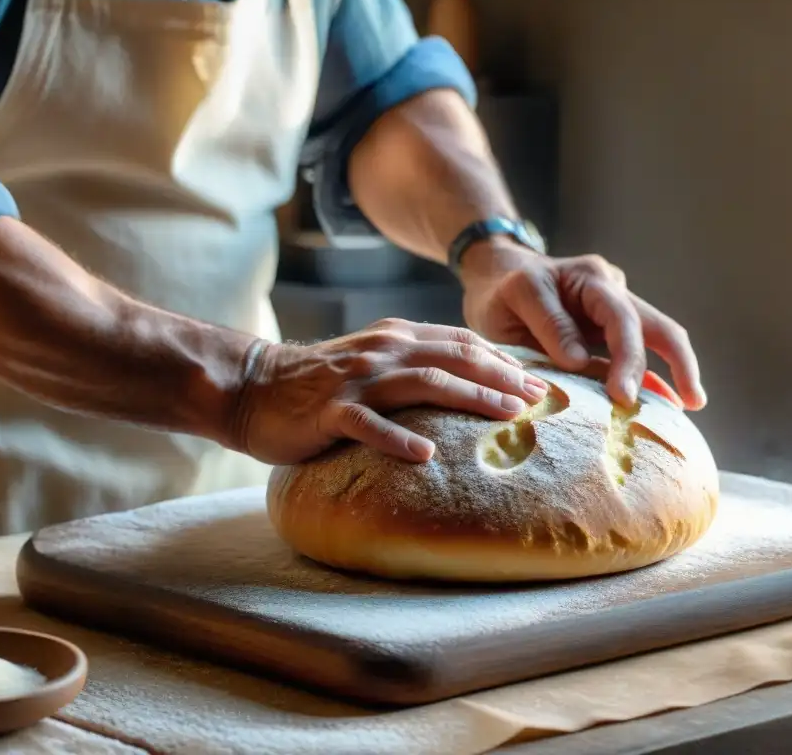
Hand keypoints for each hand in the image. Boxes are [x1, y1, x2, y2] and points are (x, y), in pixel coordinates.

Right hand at [232, 318, 548, 463]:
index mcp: (396, 338)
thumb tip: (465, 384)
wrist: (253, 386)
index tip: (538, 383)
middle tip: (538, 401)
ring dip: (470, 397)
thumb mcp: (372, 362)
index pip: (461, 342)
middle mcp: (382, 351)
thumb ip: (412, 365)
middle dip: (501, 378)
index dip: (503, 360)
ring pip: (424, 383)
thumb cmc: (319, 382)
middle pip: (453, 358)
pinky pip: (368, 424)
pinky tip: (426, 454)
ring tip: (507, 418)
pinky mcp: (330, 411)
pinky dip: (398, 438)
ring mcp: (356, 380)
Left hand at [459, 238, 706, 410]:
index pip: (621, 319)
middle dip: (678, 363)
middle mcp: (613, 293)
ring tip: (691, 404)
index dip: (627, 358)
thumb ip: (548, 324)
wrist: (496, 278)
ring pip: (657, 339)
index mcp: (592, 279)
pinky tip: (670, 403)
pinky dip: (654, 378)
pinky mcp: (608, 336)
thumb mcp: (518, 297)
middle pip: (658, 326)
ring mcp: (614, 314)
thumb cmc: (503, 288)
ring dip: (675, 371)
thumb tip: (580, 361)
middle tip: (691, 401)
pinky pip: (637, 356)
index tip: (622, 396)